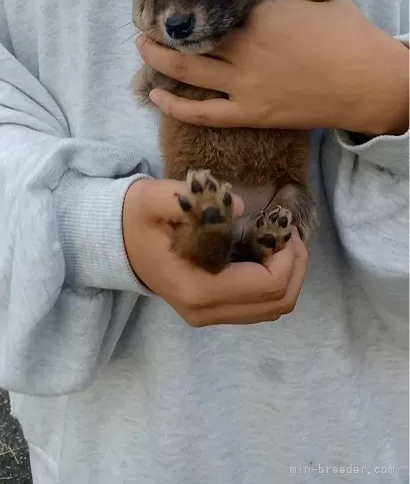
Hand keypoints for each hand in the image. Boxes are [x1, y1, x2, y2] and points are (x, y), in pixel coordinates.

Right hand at [122, 179, 307, 325]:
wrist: (114, 243)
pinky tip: (265, 251)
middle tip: (290, 231)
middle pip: (277, 304)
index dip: (287, 257)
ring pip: (271, 309)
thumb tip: (240, 207)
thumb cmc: (136, 219)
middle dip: (295, 267)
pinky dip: (273, 281)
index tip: (284, 225)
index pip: (266, 286)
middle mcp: (205, 311)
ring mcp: (208, 314)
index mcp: (197, 289)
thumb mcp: (154, 198)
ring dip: (288, 275)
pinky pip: (258, 305)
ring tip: (281, 240)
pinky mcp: (211, 309)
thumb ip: (193, 198)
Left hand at [137, 0, 408, 135]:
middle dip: (164, 27)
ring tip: (141, 48)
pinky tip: (155, 96)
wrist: (369, 82)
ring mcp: (243, 82)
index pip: (218, 7)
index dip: (198, 2)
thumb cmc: (351, 37)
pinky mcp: (251, 112)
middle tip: (147, 21)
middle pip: (191, 35)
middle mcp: (243, 46)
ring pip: (186, 69)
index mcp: (259, 13)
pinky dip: (175, 106)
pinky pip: (203, 112)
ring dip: (157, 57)